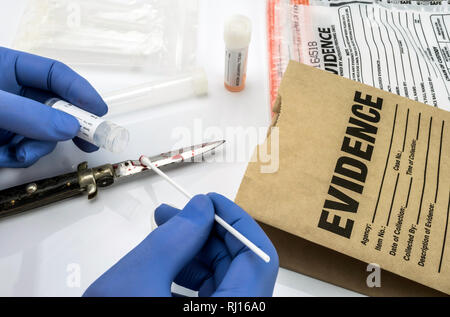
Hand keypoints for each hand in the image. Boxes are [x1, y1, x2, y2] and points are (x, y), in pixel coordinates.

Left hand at [0, 47, 106, 167]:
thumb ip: (27, 114)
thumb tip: (67, 126)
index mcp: (6, 68)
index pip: (54, 73)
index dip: (80, 90)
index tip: (98, 109)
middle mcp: (12, 94)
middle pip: (55, 106)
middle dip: (69, 126)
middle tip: (89, 139)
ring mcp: (11, 119)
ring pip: (44, 133)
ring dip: (37, 147)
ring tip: (18, 153)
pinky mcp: (5, 141)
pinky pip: (27, 151)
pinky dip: (20, 158)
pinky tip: (2, 156)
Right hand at [83, 193, 278, 296]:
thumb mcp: (136, 281)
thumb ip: (174, 238)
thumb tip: (201, 208)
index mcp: (234, 316)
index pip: (258, 260)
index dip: (237, 223)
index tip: (211, 201)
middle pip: (239, 268)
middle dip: (208, 234)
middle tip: (178, 214)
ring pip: (222, 281)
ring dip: (195, 252)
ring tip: (164, 233)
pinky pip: (207, 297)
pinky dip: (188, 274)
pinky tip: (165, 262)